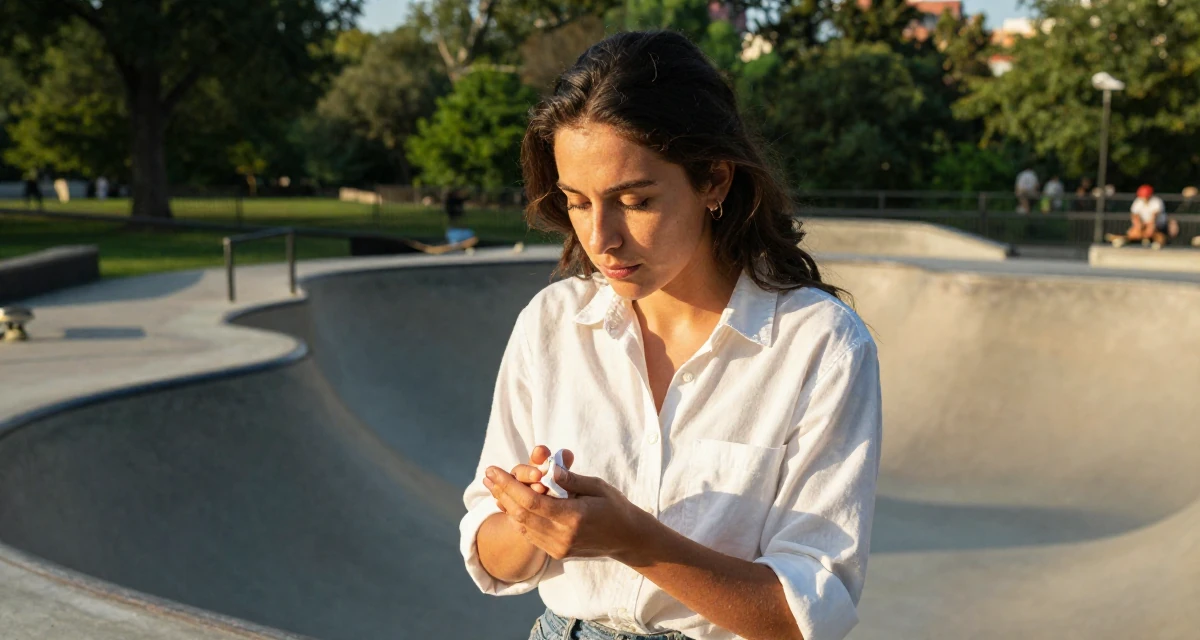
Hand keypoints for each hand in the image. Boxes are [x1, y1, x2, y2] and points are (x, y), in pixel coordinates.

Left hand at [482, 451, 648, 561]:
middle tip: (487, 475)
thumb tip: (549, 468)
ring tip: (493, 487)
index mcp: (573, 516)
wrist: (627, 539)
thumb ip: (572, 479)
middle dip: (501, 492)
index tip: (493, 470)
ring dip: (505, 505)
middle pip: (521, 514)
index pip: (531, 500)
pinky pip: (530, 535)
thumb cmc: (614, 506)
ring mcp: (558, 547)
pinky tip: (509, 504)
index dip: (508, 485)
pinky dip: (517, 518)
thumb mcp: (598, 486)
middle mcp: (562, 535)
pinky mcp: (557, 553)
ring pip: (522, 526)